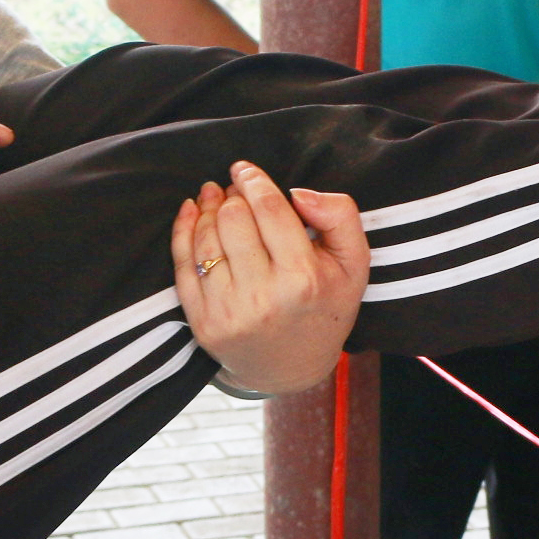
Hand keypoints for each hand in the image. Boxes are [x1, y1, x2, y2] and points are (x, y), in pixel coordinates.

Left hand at [173, 162, 369, 394]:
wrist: (292, 369)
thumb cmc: (324, 307)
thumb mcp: (355, 264)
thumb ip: (340, 217)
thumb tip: (297, 192)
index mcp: (304, 279)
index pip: (270, 210)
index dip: (253, 181)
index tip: (244, 169)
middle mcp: (264, 296)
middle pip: (234, 219)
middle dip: (232, 195)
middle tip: (235, 188)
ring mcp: (229, 312)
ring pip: (206, 238)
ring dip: (207, 208)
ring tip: (214, 196)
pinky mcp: (203, 323)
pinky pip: (183, 265)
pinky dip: (183, 231)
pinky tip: (191, 212)